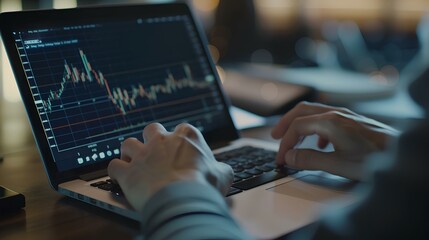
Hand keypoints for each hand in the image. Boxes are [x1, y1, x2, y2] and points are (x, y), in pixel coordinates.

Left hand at [108, 123, 232, 212]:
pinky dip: (116, 170)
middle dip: (152, 139)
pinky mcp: (128, 171)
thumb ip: (221, 168)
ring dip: (130, 152)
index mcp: (186, 136)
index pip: (182, 130)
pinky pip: (114, 165)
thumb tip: (223, 171)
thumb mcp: (223, 174)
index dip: (180, 142)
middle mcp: (162, 140)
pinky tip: (120, 177)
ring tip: (134, 162)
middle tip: (156, 153)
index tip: (182, 153)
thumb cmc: (204, 185)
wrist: (183, 199)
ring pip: (128, 143)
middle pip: (152, 129)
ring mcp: (143, 154)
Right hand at [271, 102, 398, 179]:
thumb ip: (310, 160)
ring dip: (299, 124)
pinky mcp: (353, 122)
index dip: (285, 143)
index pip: (297, 126)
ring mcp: (346, 116)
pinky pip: (326, 118)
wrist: (401, 155)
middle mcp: (337, 114)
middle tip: (274, 136)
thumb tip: (289, 157)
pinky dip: (314, 128)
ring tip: (292, 139)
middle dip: (286, 123)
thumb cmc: (374, 160)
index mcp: (330, 122)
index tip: (281, 158)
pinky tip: (319, 144)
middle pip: (302, 110)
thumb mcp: (338, 165)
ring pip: (314, 113)